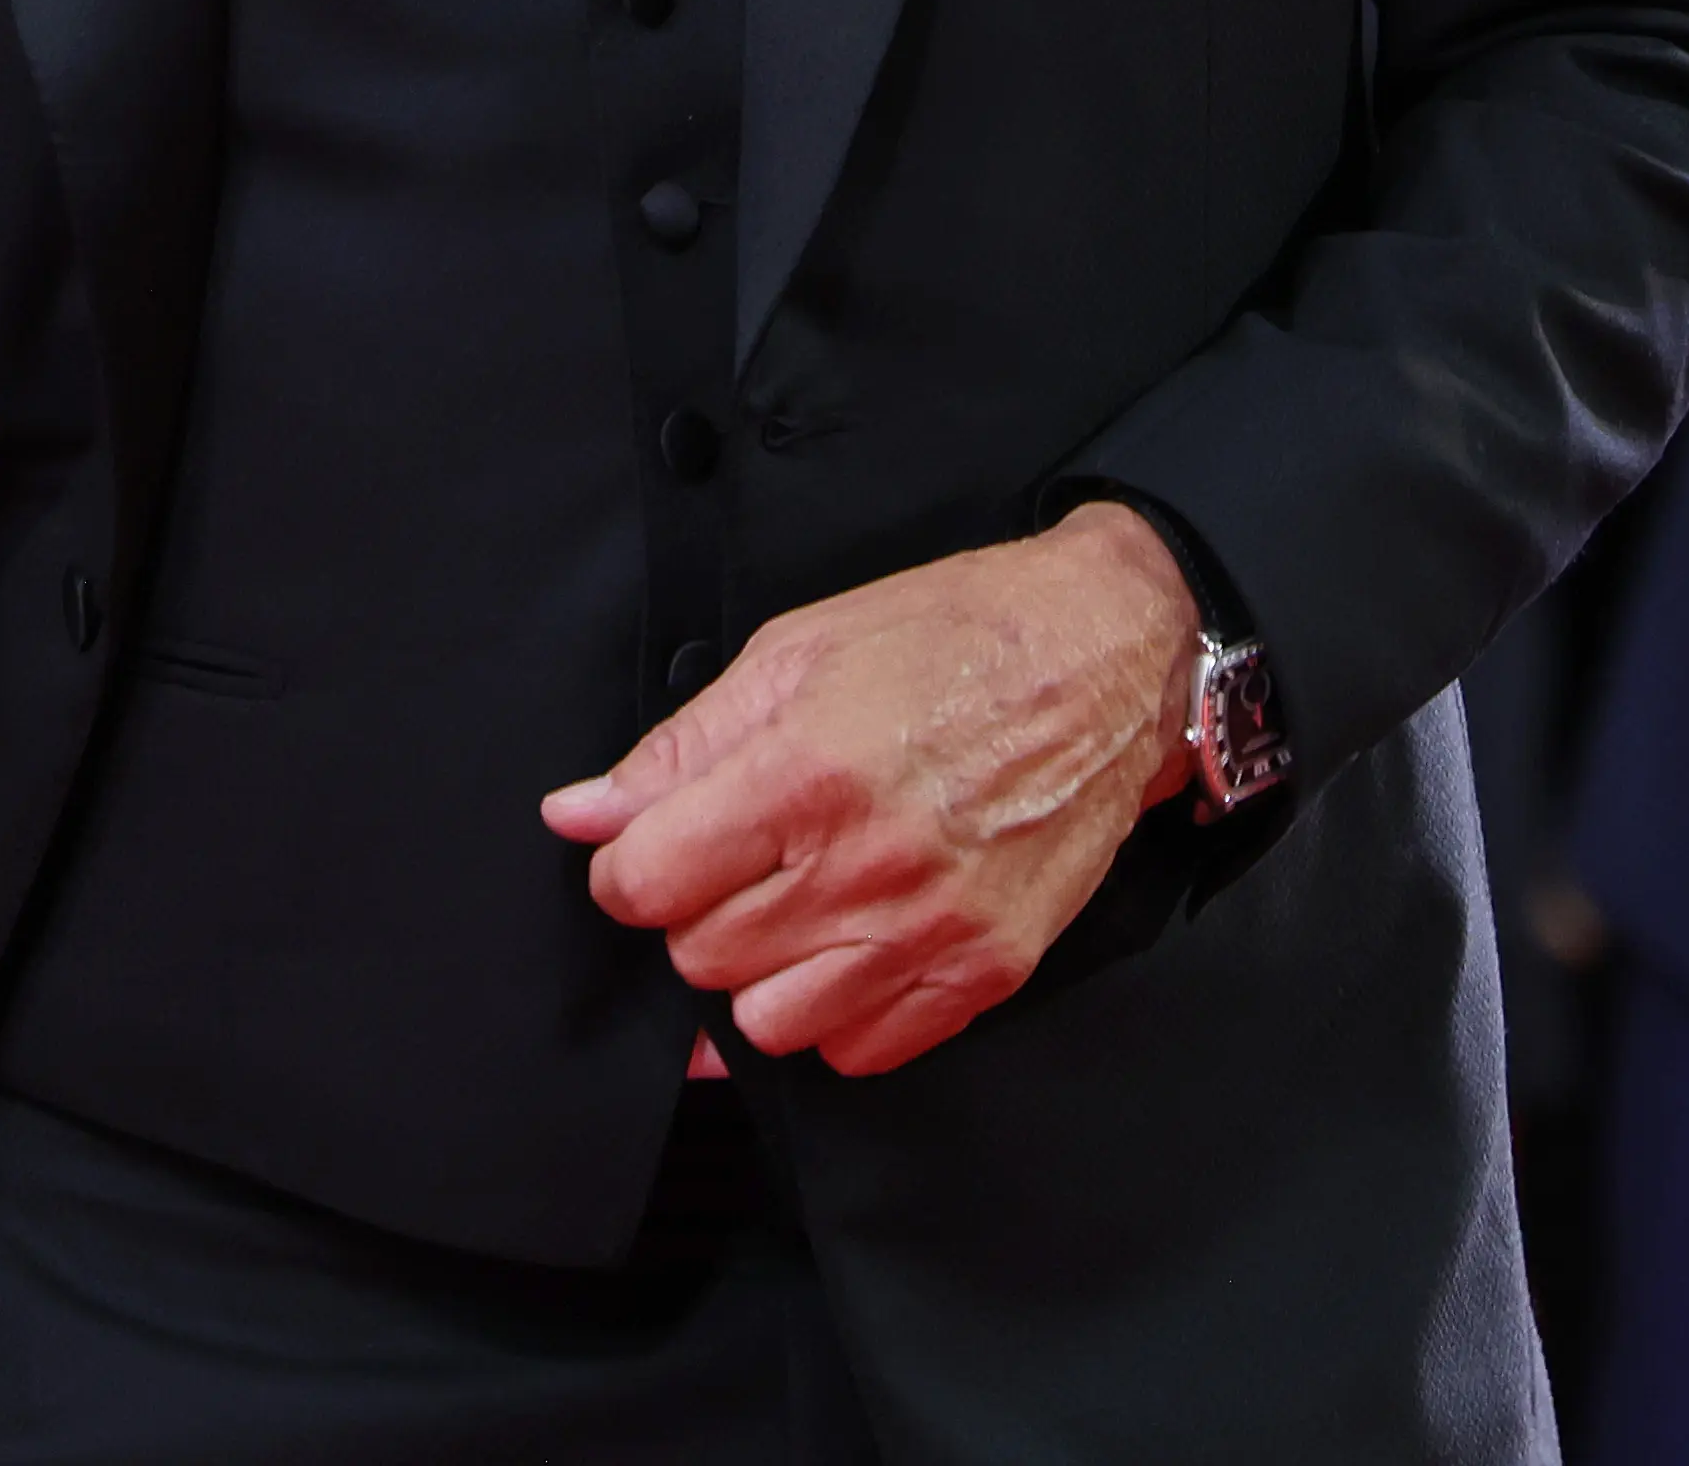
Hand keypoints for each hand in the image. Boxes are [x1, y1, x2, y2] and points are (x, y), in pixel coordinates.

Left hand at [540, 501, 1199, 1075]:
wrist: (1108, 658)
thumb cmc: (953, 638)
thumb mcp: (795, 652)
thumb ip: (680, 748)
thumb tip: (580, 814)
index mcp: (804, 773)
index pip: (647, 883)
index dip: (627, 866)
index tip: (653, 847)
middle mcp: (865, 865)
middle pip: (700, 956)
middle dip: (699, 910)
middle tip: (742, 857)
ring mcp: (931, 928)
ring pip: (770, 1022)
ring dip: (762, 971)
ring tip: (798, 902)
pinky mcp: (985, 970)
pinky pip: (862, 1050)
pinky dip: (838, 1012)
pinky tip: (853, 942)